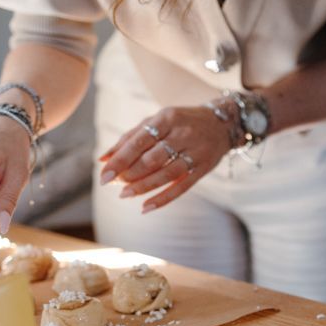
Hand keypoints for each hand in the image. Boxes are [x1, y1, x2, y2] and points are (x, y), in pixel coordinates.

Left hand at [99, 106, 233, 213]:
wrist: (222, 123)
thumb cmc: (181, 122)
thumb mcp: (157, 121)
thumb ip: (130, 137)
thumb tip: (103, 158)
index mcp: (167, 118)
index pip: (139, 141)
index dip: (120, 159)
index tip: (104, 174)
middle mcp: (183, 135)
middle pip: (152, 159)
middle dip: (129, 174)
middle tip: (114, 184)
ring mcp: (195, 152)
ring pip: (166, 174)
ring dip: (143, 187)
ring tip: (125, 194)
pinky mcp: (203, 169)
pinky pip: (182, 187)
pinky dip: (163, 199)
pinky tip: (146, 206)